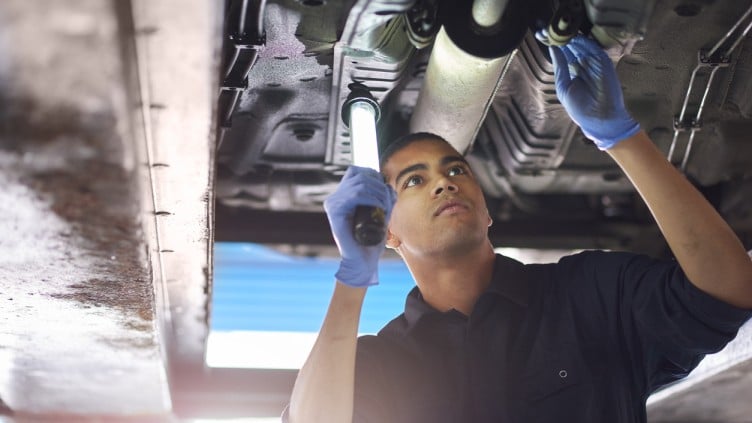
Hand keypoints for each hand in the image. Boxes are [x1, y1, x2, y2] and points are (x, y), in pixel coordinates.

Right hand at [324, 166, 395, 286]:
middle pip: (359, 174)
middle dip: (379, 185)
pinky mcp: (334, 211)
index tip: (385, 190)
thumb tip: (388, 185)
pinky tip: (379, 207)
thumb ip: (384, 199)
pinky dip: (371, 198)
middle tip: (388, 201)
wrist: (363, 262)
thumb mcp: (381, 214)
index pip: (356, 171)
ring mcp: (333, 203)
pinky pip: (355, 195)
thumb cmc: (371, 240)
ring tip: (385, 206)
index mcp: (342, 195)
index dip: (373, 175)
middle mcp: (335, 197)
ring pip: (359, 183)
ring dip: (378, 192)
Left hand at [548, 35, 639, 149]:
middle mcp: (585, 63)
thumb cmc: (580, 107)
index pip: (565, 53)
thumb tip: (553, 48)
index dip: (556, 44)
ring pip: (582, 44)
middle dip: (561, 38)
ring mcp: (594, 62)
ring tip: (558, 32)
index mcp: (574, 70)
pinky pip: (593, 48)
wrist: (599, 118)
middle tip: (549, 30)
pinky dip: (583, 42)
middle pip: (572, 46)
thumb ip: (560, 66)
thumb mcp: (564, 86)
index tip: (544, 35)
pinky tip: (572, 39)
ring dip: (570, 38)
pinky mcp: (603, 61)